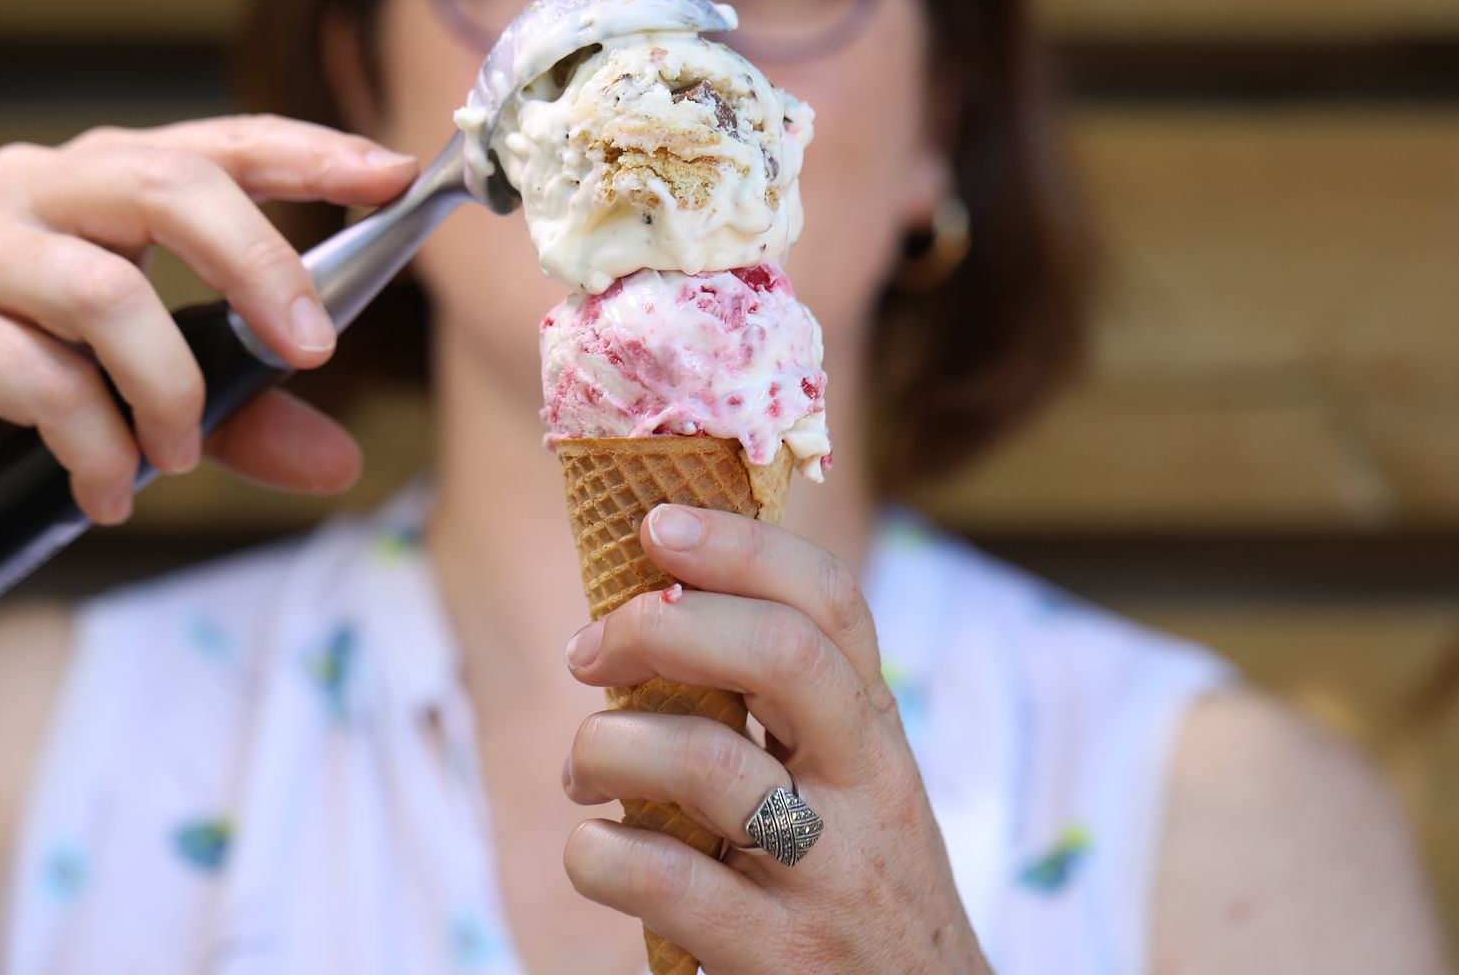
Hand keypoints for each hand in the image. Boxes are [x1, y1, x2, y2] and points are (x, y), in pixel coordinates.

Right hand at [0, 115, 416, 544]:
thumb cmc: (7, 400)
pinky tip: (104, 494)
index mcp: (94, 187)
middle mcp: (33, 194)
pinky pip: (40, 378)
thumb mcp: (142, 401)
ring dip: (169, 389)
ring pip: (107, 292)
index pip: (216, 144)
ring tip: (178, 458)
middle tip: (313, 350)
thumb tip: (341, 462)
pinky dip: (94, 446)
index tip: (391, 174)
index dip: (308, 151)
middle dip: (259, 265)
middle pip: (167, 187)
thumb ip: (240, 418)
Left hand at [560, 504, 990, 973]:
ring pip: (707, 763)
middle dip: (662, 628)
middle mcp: (869, 794)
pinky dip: (600, 854)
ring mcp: (829, 878)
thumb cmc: (853, 894)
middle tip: (589, 653)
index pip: (832, 605)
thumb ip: (781, 715)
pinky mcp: (781, 958)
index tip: (654, 526)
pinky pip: (665, 881)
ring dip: (608, 746)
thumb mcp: (848, 794)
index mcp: (876, 736)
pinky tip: (596, 853)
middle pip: (782, 656)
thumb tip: (655, 610)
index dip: (742, 547)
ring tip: (582, 770)